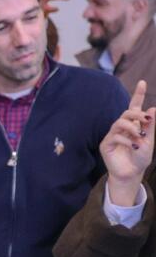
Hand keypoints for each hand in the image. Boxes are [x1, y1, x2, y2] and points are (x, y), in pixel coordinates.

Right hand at [102, 80, 155, 205]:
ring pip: (120, 122)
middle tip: (145, 120)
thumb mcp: (149, 141)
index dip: (138, 94)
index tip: (142, 82)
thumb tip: (153, 109)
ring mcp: (113, 135)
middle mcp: (122, 128)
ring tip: (139, 137)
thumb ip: (150, 126)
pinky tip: (133, 146)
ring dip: (132, 128)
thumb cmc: (140, 157)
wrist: (132, 173)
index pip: (134, 107)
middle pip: (127, 112)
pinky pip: (115, 136)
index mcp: (134, 125)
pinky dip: (126, 140)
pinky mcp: (106, 144)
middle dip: (136, 113)